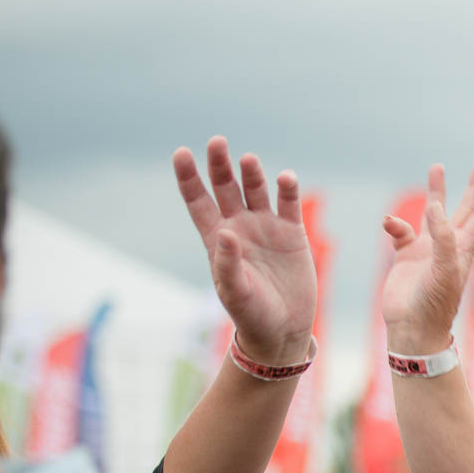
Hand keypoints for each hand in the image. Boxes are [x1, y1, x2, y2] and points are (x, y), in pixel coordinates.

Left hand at [174, 136, 316, 364]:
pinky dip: (287, 189)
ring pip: (255, 189)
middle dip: (219, 164)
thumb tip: (225, 231)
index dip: (188, 176)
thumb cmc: (252, 315)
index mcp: (217, 238)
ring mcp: (266, 227)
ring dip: (251, 173)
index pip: (198, 200)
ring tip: (249, 161)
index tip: (181, 153)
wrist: (284, 330)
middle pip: (225, 186)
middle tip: (217, 142)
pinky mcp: (292, 233)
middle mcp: (239, 226)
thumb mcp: (234, 293)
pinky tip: (285, 178)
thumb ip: (227, 263)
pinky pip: (289, 204)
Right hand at [380, 162, 473, 354]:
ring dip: (437, 192)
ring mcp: (427, 251)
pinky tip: (390, 221)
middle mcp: (448, 246)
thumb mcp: (444, 270)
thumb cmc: (434, 304)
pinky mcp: (406, 257)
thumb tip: (435, 207)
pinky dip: (396, 223)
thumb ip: (442, 238)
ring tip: (437, 167)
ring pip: (433, 214)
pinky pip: (401, 232)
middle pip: (465, 210)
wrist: (412, 329)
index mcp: (463, 249)